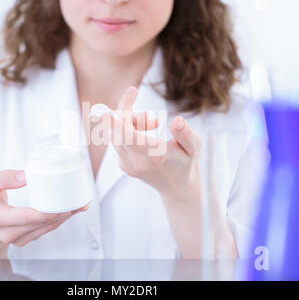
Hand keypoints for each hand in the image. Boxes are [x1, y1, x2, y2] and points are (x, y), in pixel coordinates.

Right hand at [0, 170, 88, 258]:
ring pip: (47, 228)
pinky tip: (72, 210)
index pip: (28, 217)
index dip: (49, 212)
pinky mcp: (26, 239)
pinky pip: (46, 230)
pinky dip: (60, 220)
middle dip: (64, 213)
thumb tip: (25, 175)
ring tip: (81, 204)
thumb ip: (2, 177)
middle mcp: (9, 233)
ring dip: (65, 217)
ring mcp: (19, 239)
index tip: (65, 205)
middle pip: (42, 223)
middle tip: (80, 200)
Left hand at [103, 86, 202, 203]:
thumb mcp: (193, 147)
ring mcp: (127, 165)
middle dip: (131, 114)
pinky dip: (129, 131)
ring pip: (117, 134)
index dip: (116, 123)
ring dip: (131, 122)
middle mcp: (136, 162)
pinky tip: (146, 135)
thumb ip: (186, 134)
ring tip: (155, 124)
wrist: (177, 187)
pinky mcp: (123, 166)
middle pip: (119, 130)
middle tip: (153, 116)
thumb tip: (177, 120)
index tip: (105, 112)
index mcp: (154, 156)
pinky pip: (118, 141)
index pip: (129, 137)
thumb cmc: (186, 162)